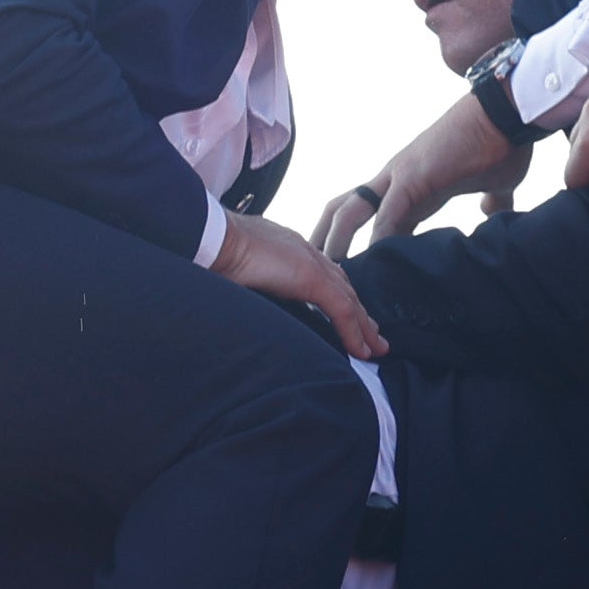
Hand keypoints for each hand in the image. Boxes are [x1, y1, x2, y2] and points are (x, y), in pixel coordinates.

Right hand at [212, 209, 388, 360]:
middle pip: (342, 286)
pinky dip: (354, 332)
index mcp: (288, 248)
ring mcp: (310, 263)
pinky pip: (342, 311)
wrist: (211, 237)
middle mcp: (304, 252)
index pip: (322, 273)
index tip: (348, 315)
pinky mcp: (311, 278)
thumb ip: (253, 281)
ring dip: (364, 326)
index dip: (338, 295)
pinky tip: (362, 350)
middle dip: (359, 312)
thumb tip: (247, 296)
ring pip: (348, 300)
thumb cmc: (213, 253)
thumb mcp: (239, 269)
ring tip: (376, 348)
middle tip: (373, 334)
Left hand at [313, 94, 534, 258]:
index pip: (367, 216)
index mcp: (408, 186)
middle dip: (323, 240)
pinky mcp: (414, 175)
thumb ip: (489, 201)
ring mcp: (400, 175)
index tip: (343, 272)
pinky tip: (372, 262)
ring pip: (350, 211)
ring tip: (331, 276)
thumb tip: (491, 213)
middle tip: (313, 274)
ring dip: (337, 244)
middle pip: (341, 209)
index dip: (352, 243)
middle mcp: (394, 180)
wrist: (506, 113)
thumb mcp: (494, 183)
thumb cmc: (501, 144)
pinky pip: (388, 211)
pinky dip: (378, 238)